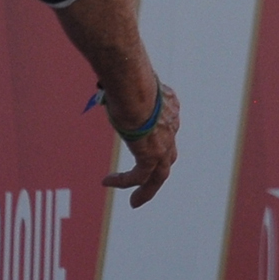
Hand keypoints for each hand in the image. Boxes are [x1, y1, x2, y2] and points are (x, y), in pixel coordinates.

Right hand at [105, 81, 179, 206]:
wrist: (134, 85)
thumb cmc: (126, 76)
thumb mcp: (126, 81)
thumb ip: (122, 87)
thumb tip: (107, 81)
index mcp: (169, 108)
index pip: (167, 128)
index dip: (157, 138)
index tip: (141, 141)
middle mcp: (171, 126)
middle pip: (168, 155)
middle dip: (158, 171)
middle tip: (148, 184)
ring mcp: (165, 142)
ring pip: (159, 174)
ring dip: (147, 189)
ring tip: (135, 202)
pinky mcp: (151, 154)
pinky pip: (139, 176)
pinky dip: (124, 182)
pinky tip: (107, 182)